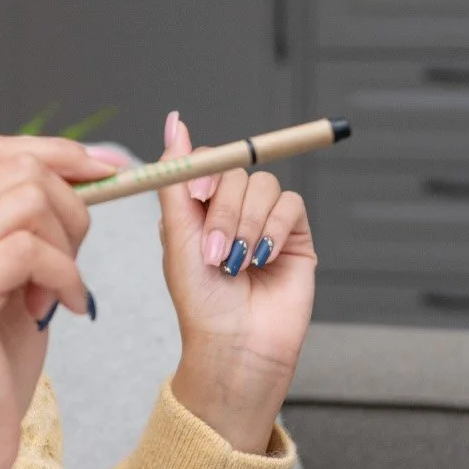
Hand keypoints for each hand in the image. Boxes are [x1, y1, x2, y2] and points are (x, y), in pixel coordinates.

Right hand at [0, 135, 121, 468]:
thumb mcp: (18, 283)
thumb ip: (34, 232)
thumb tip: (87, 178)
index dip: (60, 153)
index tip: (110, 172)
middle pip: (20, 168)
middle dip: (72, 206)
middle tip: (75, 260)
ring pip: (28, 201)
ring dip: (68, 245)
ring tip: (62, 291)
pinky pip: (30, 251)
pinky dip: (64, 276)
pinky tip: (64, 310)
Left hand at [158, 110, 316, 452]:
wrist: (237, 345)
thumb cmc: (201, 302)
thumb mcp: (177, 236)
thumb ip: (176, 178)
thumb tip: (174, 123)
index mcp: (197, 208)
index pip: (206, 160)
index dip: (203, 170)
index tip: (197, 196)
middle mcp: (230, 209)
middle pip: (235, 171)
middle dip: (223, 213)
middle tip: (215, 253)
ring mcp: (264, 220)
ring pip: (263, 186)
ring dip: (246, 226)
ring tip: (235, 264)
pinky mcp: (294, 235)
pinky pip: (290, 206)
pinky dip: (272, 230)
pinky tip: (261, 260)